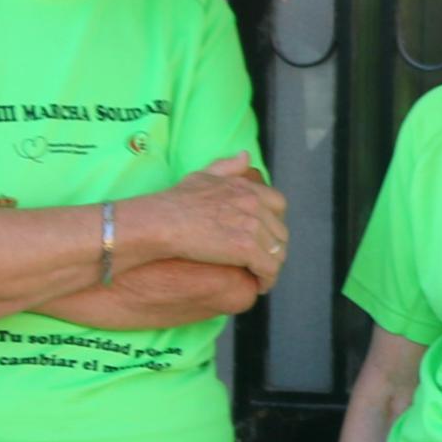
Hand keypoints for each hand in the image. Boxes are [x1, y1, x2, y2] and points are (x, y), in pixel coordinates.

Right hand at [135, 158, 289, 285]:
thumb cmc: (174, 201)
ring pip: (278, 252)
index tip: (264, 235)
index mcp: (247, 188)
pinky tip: (259, 285)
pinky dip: (267, 280)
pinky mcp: (246, 249)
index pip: (278, 204)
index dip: (274, 222)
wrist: (160, 222)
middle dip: (274, 246)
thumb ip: (227, 167)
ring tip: (261, 275)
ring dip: (272, 265)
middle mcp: (255, 204)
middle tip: (262, 260)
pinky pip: (269, 269)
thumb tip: (246, 156)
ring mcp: (252, 226)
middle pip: (280, 231)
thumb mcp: (202, 175)